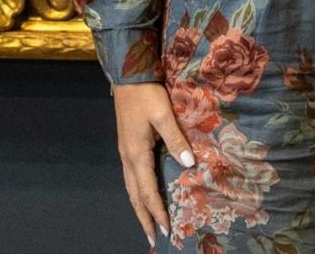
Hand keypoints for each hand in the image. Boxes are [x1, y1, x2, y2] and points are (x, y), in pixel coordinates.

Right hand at [113, 82, 194, 244]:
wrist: (128, 77)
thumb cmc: (147, 94)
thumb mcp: (164, 114)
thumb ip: (176, 140)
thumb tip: (189, 164)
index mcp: (136, 154)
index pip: (147, 191)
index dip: (156, 211)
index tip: (165, 230)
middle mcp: (128, 157)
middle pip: (135, 195)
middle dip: (144, 217)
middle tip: (153, 238)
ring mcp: (125, 152)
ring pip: (131, 187)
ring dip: (140, 206)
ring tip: (148, 222)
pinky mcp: (127, 145)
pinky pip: (131, 177)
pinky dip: (138, 191)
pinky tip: (144, 193)